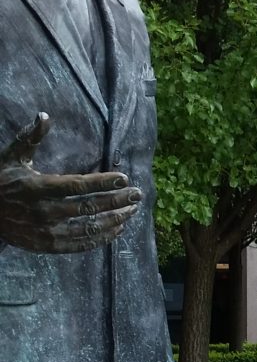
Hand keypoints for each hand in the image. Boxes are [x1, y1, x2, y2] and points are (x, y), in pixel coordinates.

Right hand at [0, 114, 141, 253]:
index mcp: (37, 188)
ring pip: (88, 228)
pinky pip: (80, 244)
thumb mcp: (12, 157)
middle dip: (117, 201)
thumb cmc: (1, 181)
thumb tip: (44, 115)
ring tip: (132, 210)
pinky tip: (117, 229)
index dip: (103, 183)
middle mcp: (44, 211)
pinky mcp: (48, 246)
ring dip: (114, 220)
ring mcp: (46, 231)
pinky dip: (101, 238)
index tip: (124, 179)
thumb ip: (30, 138)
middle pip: (88, 207)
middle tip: (138, 195)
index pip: (77, 185)